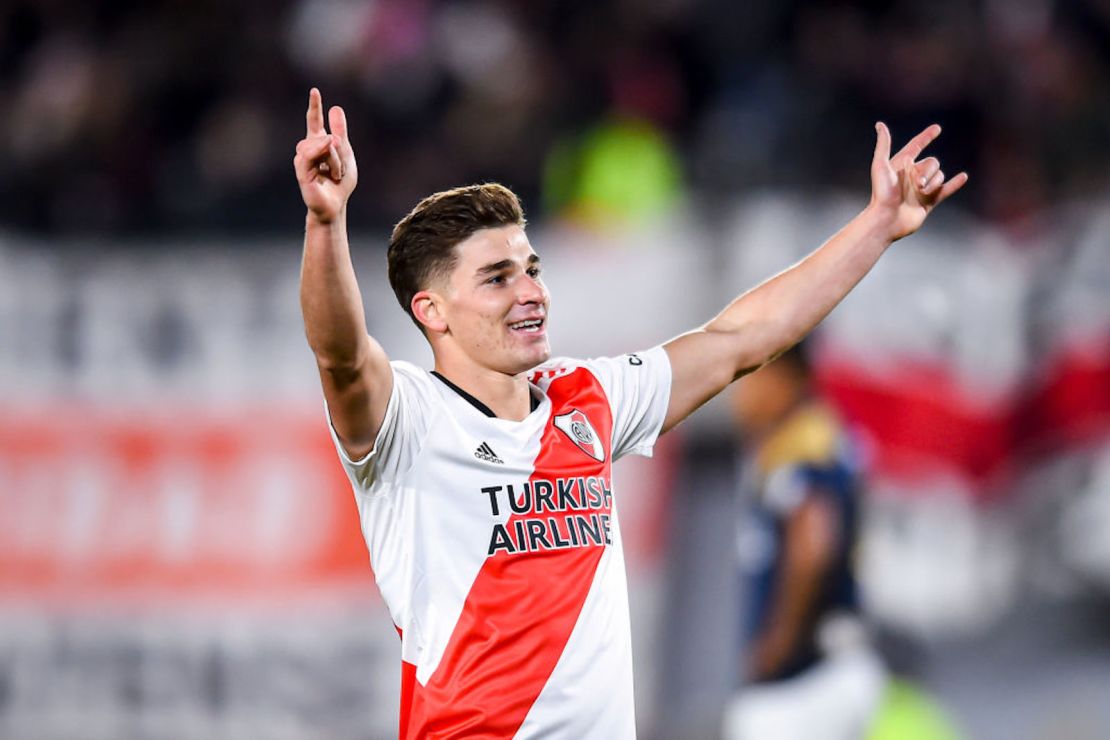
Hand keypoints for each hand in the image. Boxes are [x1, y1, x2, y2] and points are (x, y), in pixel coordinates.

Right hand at [294, 88, 357, 223]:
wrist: (335, 206)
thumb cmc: (340, 184)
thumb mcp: (346, 154)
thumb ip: (341, 132)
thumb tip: (336, 108)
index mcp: (317, 144)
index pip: (314, 122)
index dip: (315, 107)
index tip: (314, 91)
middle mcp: (307, 150)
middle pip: (326, 137)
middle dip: (340, 151)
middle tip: (339, 171)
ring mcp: (302, 160)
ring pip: (323, 145)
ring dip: (336, 161)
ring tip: (336, 175)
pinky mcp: (301, 171)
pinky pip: (312, 155)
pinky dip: (326, 160)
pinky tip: (329, 170)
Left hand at [869, 122, 967, 240]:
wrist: (887, 219)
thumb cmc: (881, 193)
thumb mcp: (880, 166)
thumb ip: (883, 145)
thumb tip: (880, 124)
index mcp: (901, 165)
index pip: (916, 146)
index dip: (926, 137)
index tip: (937, 129)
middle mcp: (912, 175)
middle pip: (932, 162)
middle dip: (928, 171)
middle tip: (916, 183)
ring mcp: (921, 188)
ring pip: (939, 175)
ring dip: (933, 182)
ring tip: (920, 192)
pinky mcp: (928, 202)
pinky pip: (946, 190)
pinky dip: (955, 184)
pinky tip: (964, 177)